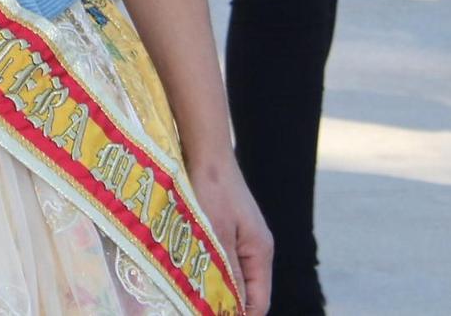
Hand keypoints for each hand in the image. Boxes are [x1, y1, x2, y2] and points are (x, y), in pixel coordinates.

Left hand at [190, 158, 272, 315]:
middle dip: (224, 303)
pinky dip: (209, 268)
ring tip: (191, 295)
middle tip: (196, 307)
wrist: (205, 151)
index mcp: (260, 251)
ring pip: (231, 276)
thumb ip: (226, 272)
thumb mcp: (217, 235)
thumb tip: (230, 306)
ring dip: (214, 286)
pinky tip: (189, 272)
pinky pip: (222, 259)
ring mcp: (242, 238)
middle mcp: (255, 248)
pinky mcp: (227, 229)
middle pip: (246, 291)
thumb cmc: (211, 189)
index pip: (259, 301)